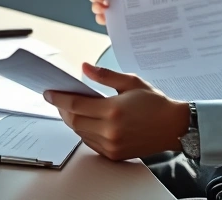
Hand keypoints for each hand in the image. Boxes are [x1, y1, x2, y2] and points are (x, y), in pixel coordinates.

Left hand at [45, 63, 189, 160]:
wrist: (173, 127)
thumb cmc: (155, 103)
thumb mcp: (131, 82)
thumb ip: (104, 75)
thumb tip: (84, 67)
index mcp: (112, 110)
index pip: (75, 104)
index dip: (58, 98)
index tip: (48, 92)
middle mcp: (110, 130)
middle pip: (74, 120)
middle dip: (62, 109)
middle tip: (58, 99)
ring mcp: (111, 144)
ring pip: (80, 132)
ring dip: (73, 120)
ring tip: (72, 108)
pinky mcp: (114, 154)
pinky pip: (90, 143)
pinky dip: (84, 131)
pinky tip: (86, 121)